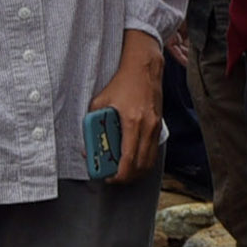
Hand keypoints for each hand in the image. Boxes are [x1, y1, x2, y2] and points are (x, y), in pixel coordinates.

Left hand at [93, 31, 166, 178]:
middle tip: (114, 178)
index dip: (119, 174)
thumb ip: (93, 123)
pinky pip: (153, 151)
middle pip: (141, 166)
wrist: (144, 69)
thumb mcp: (101, 101)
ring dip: (137, 172)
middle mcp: (147, 127)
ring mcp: (155, 127)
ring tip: (123, 172)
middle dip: (127, 177)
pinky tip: (133, 160)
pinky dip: (144, 161)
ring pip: (149, 161)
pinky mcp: (159, 126)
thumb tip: (87, 143)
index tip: (109, 177)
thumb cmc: (122, 83)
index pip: (128, 159)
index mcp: (132, 122)